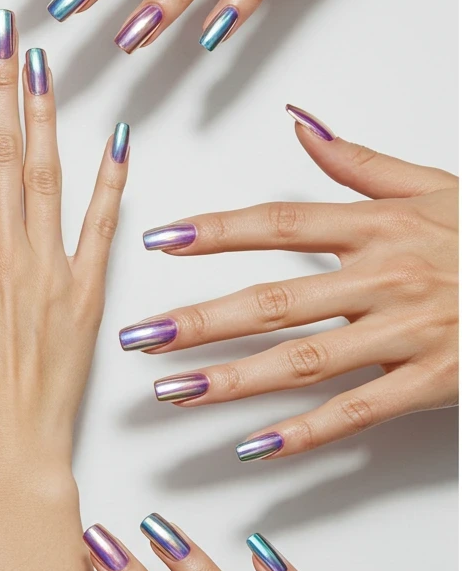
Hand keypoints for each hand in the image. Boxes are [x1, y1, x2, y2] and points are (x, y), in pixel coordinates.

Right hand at [0, 15, 128, 475]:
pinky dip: (110, 179)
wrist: (7, 452)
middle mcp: (4, 249)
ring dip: (44, 113)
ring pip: (46, 171)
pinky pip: (101, 224)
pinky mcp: (87, 290)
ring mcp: (50, 266)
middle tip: (4, 31)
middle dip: (0, 83)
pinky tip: (116, 139)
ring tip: (41, 63)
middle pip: (1, 148)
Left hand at [119, 106, 457, 460]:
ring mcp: (407, 334)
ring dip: (233, 379)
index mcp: (380, 227)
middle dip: (201, 321)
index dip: (216, 232)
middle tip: (138, 337)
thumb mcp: (434, 185)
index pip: (281, 224)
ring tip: (173, 391)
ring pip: (305, 360)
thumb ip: (359, 162)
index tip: (159, 240)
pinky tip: (254, 445)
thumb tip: (299, 124)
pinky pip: (358, 413)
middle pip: (277, 300)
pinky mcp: (431, 383)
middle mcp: (386, 279)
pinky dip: (305, 433)